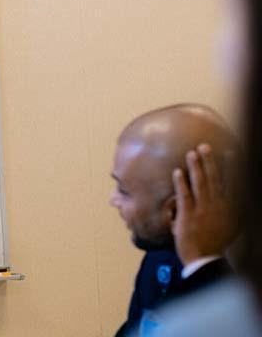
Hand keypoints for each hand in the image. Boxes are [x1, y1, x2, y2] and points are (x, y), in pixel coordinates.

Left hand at [171, 143, 235, 264]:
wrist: (204, 260)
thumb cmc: (214, 244)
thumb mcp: (228, 227)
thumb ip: (226, 212)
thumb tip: (229, 202)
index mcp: (226, 208)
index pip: (228, 184)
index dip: (228, 168)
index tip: (229, 153)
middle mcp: (217, 206)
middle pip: (213, 179)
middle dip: (208, 161)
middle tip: (203, 146)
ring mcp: (203, 210)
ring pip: (199, 184)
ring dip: (195, 167)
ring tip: (190, 153)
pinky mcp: (189, 216)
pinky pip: (185, 196)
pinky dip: (181, 183)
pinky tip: (177, 172)